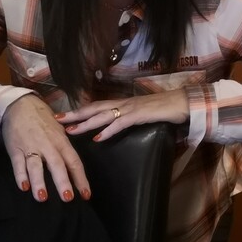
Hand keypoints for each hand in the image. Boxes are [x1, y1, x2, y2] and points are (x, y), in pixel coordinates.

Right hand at [2, 95, 90, 202]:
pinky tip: (23, 187)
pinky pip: (18, 164)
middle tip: (68, 198)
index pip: (74, 162)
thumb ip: (65, 149)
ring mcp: (31, 147)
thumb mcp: (59, 132)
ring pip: (36, 166)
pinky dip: (20, 175)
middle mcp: (48, 146)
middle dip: (63, 182)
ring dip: (39, 182)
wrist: (21, 106)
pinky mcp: (15, 149)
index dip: (80, 179)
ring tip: (42, 198)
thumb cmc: (44, 121)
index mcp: (62, 142)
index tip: (86, 195)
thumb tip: (75, 169)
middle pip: (57, 165)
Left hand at [57, 89, 190, 141]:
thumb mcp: (143, 114)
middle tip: (56, 119)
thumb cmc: (166, 108)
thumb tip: (117, 127)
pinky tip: (97, 138)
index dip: (79, 110)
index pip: (96, 106)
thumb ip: (129, 119)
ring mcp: (131, 108)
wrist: (184, 102)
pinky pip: (120, 123)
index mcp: (123, 103)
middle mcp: (123, 103)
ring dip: (85, 123)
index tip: (63, 115)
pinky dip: (108, 130)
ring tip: (70, 130)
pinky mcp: (140, 115)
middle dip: (74, 114)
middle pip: (93, 108)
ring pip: (103, 115)